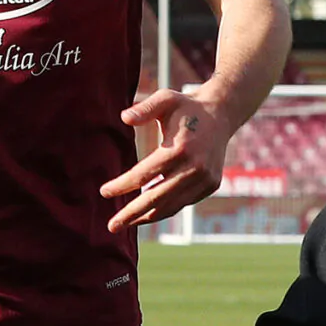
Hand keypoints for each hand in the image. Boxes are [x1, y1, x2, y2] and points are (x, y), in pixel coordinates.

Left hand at [102, 90, 238, 231]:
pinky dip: (164, 210)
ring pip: (171, 206)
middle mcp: (194, 169)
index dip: (123, 185)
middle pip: (156, 198)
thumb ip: (144, 109)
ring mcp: (204, 180)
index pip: (145, 174)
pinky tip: (146, 213)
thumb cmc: (185, 106)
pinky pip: (182, 203)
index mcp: (180, 149)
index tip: (104, 192)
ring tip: (125, 223)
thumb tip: (123, 117)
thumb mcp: (165, 99)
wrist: (221, 115)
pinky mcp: (209, 186)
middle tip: (111, 226)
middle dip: (132, 213)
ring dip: (147, 217)